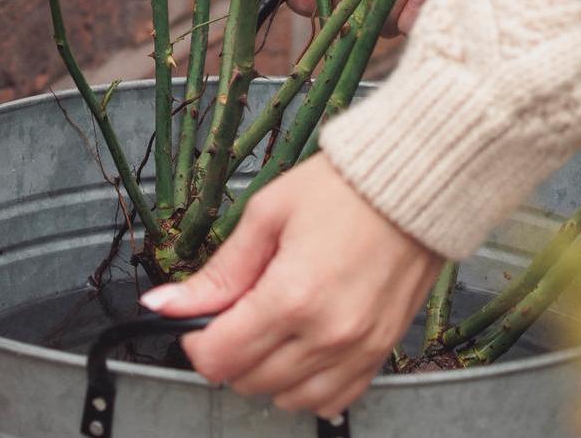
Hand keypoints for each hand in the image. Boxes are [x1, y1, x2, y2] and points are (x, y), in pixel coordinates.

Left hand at [139, 155, 442, 416]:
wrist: (416, 183)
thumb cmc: (347, 189)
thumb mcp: (267, 215)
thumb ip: (218, 272)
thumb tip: (164, 303)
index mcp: (291, 296)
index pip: (219, 357)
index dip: (196, 342)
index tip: (201, 321)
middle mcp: (326, 332)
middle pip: (248, 381)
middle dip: (230, 354)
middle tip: (238, 315)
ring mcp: (358, 347)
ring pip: (289, 398)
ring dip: (267, 375)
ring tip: (272, 331)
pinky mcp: (381, 349)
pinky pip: (336, 398)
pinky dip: (311, 387)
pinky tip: (303, 353)